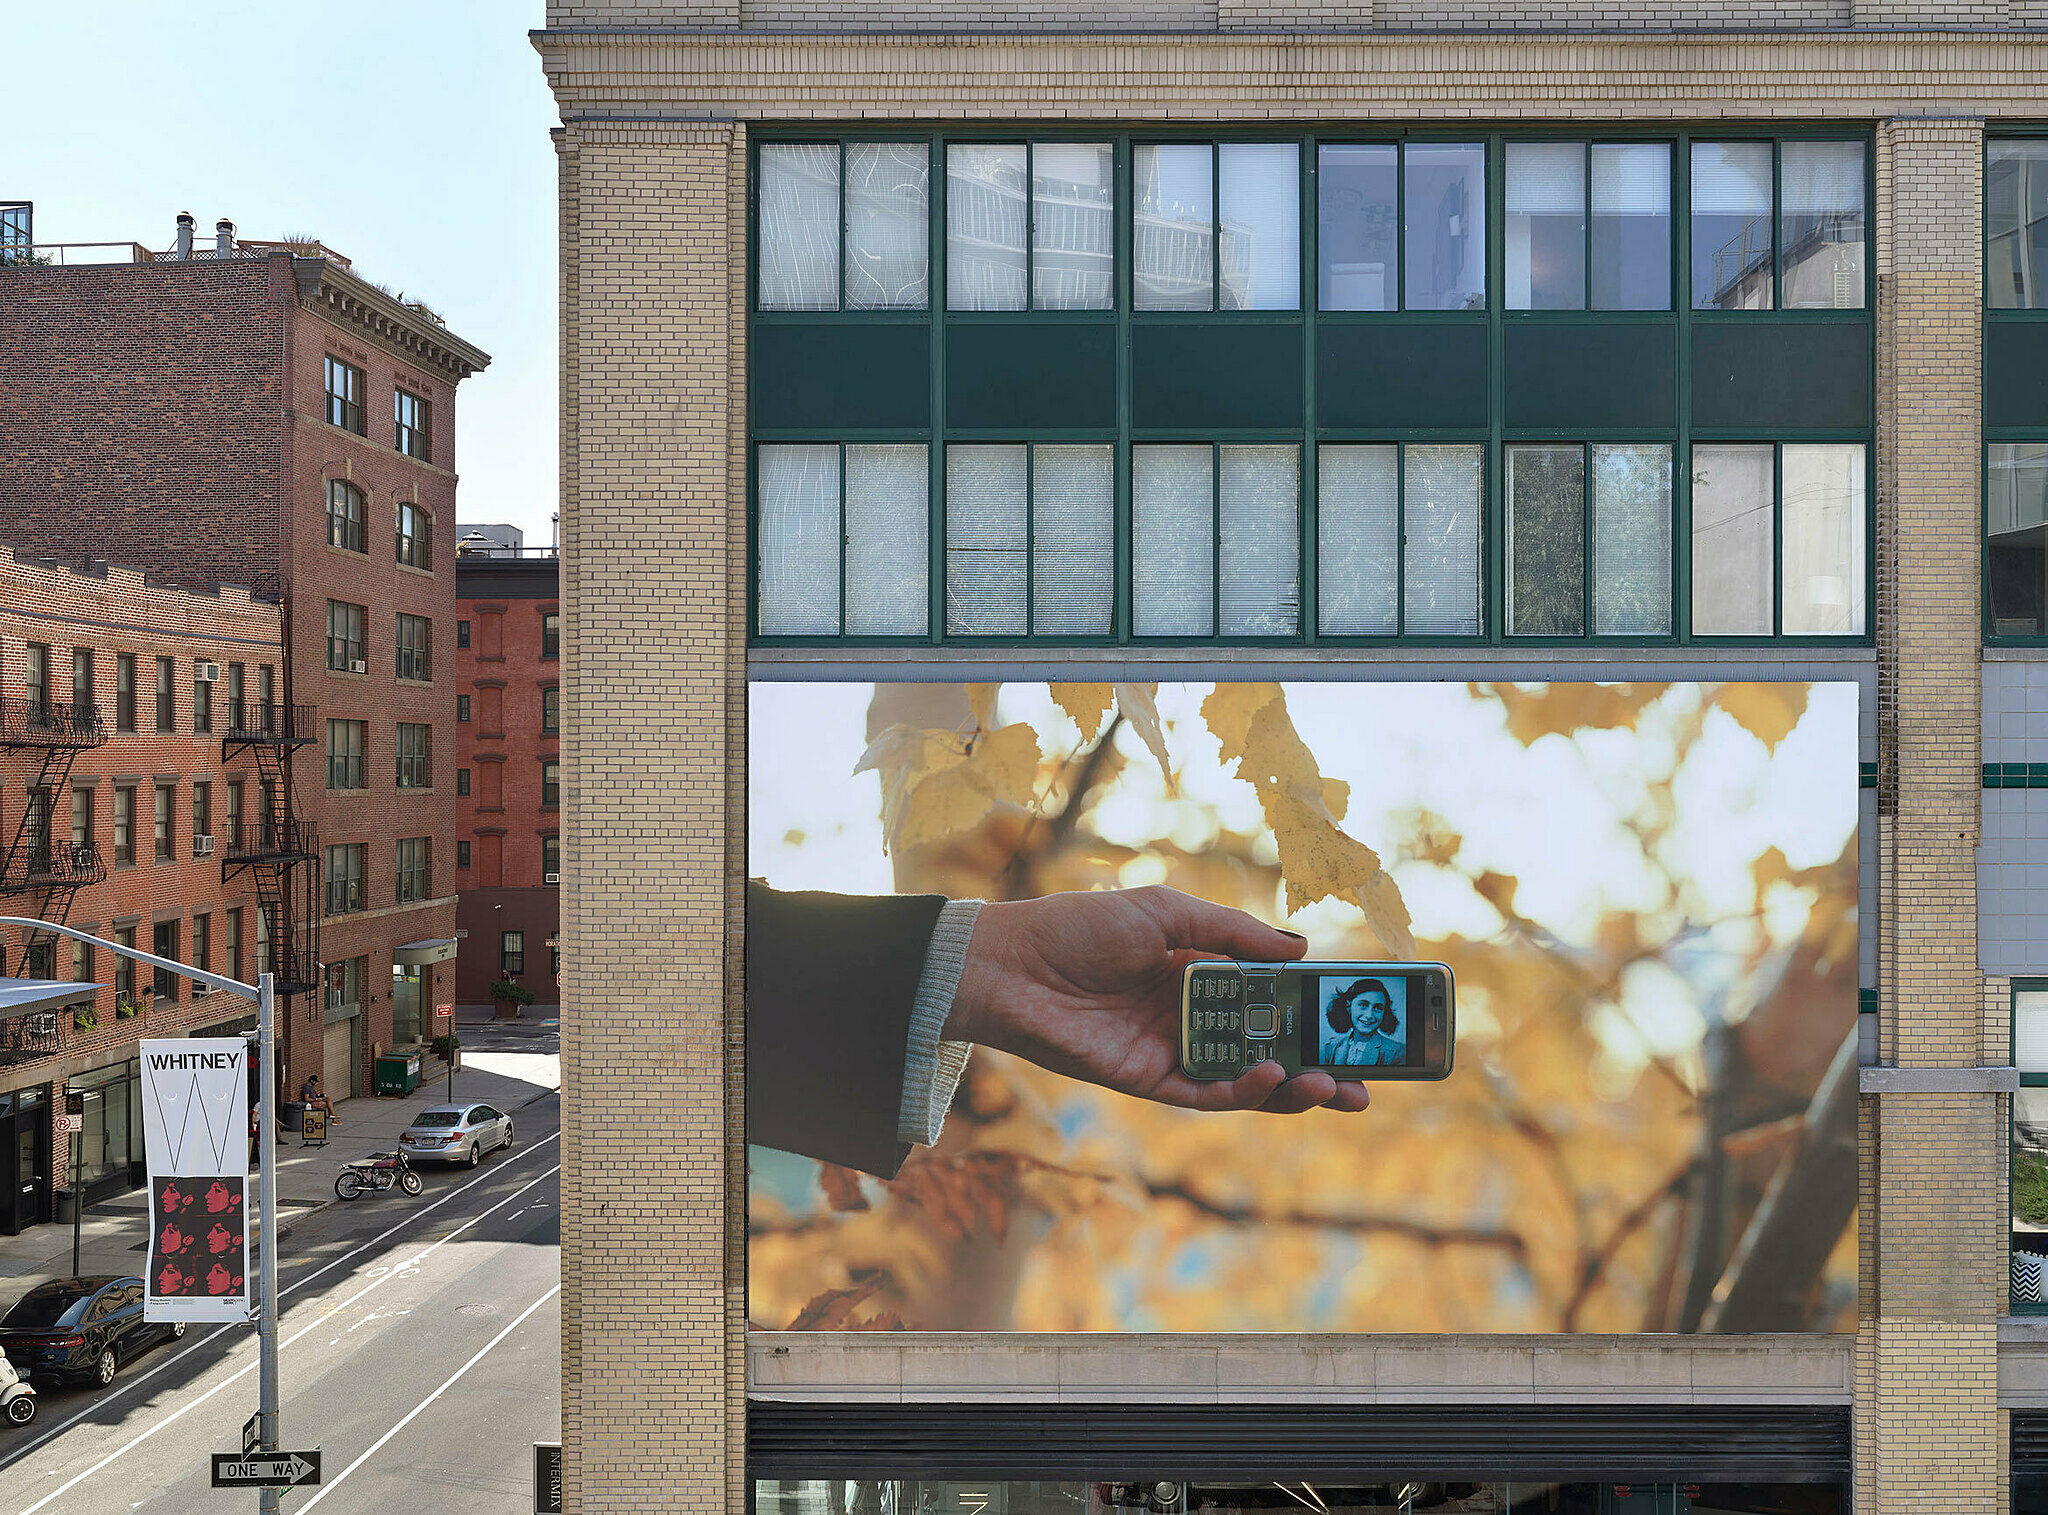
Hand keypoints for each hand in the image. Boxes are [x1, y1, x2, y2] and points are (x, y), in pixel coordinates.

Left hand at [946, 885, 1369, 1115]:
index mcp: (1199, 971)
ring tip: (1334, 1086)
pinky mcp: (1148, 1080)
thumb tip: (1301, 950)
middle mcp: (1192, 1015)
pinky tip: (1273, 1075)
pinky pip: (1206, 1095)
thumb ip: (1233, 934)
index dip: (1316, 1012)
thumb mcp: (1166, 912)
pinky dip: (1244, 1091)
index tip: (1363, 1020)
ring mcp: (1173, 1050)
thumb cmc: (1079, 926)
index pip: (1272, 997)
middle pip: (1270, 1046)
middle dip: (1321, 1065)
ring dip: (1294, 1086)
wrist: (1010, 964)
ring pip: (1247, 1079)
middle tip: (1368, 1078)